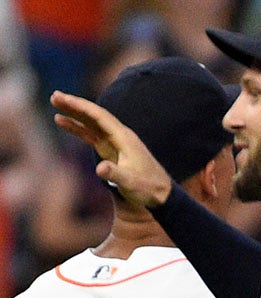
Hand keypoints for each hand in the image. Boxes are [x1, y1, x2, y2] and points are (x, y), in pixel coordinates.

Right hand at [49, 91, 172, 206]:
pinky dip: (77, 127)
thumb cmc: (147, 187)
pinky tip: (63, 122)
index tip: (65, 98)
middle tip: (54, 95)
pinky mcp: (111, 149)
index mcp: (124, 138)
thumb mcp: (130, 182)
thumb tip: (100, 168)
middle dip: (75, 105)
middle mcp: (120, 135)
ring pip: (92, 122)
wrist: (160, 193)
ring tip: (55, 102)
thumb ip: (115, 174)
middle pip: (94, 115)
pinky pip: (91, 134)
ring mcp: (115, 141)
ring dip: (74, 113)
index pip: (100, 116)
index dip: (81, 107)